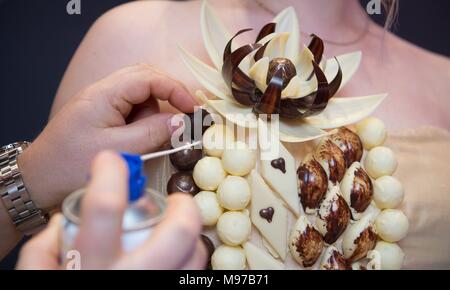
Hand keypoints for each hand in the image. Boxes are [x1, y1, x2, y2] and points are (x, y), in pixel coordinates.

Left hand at [17, 64, 195, 209]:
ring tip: (143, 141)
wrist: (38, 181)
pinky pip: (132, 110)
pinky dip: (142, 122)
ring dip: (152, 114)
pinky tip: (135, 141)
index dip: (175, 89)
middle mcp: (103, 92)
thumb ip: (153, 132)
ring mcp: (102, 102)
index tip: (192, 109)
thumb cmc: (70, 166)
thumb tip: (182, 121)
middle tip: (182, 118)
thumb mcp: (119, 150)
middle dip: (167, 96)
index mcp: (104, 94)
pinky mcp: (103, 115)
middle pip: (146, 78)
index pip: (148, 77)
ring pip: (141, 96)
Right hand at [17, 151, 205, 269]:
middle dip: (183, 206)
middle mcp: (129, 279)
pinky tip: (176, 260)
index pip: (104, 208)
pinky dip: (190, 262)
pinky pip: (192, 278)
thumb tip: (64, 220)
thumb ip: (45, 247)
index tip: (111, 162)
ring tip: (176, 231)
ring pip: (195, 257)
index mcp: (91, 268)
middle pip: (177, 232)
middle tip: (175, 200)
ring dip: (191, 236)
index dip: (110, 174)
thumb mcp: (37, 277)